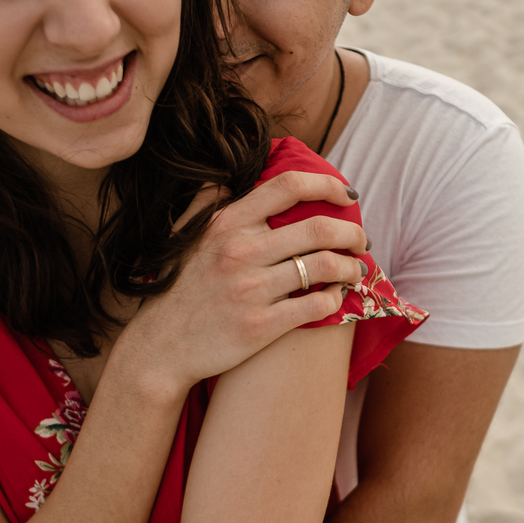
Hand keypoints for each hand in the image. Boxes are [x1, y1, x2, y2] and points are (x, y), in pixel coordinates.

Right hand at [120, 171, 368, 390]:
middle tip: (361, 241)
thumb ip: (209, 201)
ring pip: (326, 267)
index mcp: (227, 223)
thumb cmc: (182, 290)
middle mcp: (241, 251)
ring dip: (352, 267)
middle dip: (353, 233)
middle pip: (319, 228)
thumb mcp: (187, 237)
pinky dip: (337, 298)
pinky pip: (317, 306)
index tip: (347, 196)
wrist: (162, 346)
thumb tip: (231, 175)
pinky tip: (336, 297)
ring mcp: (251, 290)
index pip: (288, 186)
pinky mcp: (261, 326)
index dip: (327, 184)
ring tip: (355, 270)